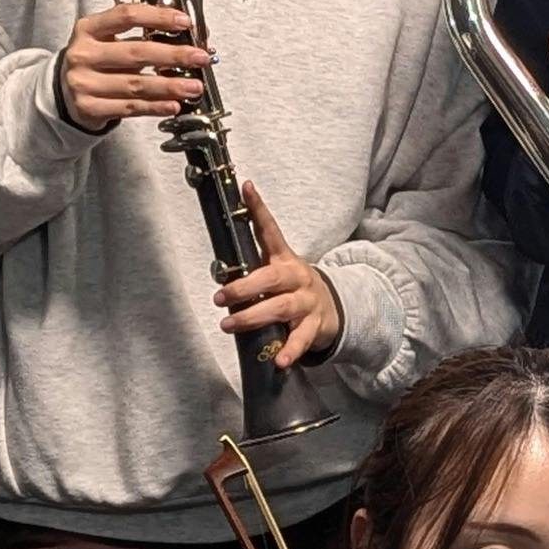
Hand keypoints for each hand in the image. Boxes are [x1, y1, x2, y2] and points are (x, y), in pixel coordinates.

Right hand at [56, 0, 211, 127]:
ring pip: (135, 84)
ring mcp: (83, 82)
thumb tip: (184, 34)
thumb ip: (138, 33)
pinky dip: (155, 107)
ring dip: (170, 86)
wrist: (64, 92)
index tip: (183, 22)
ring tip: (194, 86)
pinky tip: (173, 104)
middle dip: (173, 55)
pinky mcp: (88, 107)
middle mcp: (82, 54)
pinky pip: (129, 107)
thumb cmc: (95, 62)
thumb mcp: (106, 39)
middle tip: (199, 58)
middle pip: (135, 52)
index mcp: (88, 28)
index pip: (126, 16)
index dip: (157, 17)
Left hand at [212, 182, 344, 370]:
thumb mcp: (277, 272)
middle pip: (271, 278)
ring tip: (230, 326)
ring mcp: (307, 302)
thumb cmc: (293, 289)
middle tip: (220, 298)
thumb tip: (216, 268)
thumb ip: (252, 269)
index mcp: (284, 259)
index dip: (258, 208)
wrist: (332, 310)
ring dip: (253, 317)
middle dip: (243, 288)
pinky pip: (301, 339)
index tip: (246, 187)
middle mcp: (297, 277)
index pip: (270, 230)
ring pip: (281, 308)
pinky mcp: (315, 326)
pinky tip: (278, 361)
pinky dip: (289, 351)